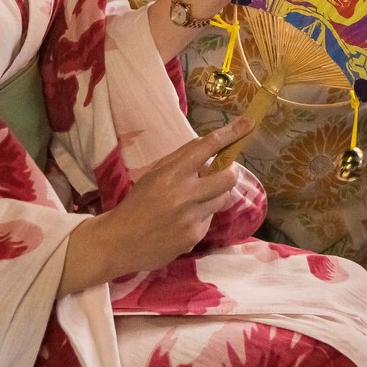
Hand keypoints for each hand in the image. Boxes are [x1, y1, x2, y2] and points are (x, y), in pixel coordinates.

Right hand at [79, 116, 253, 283]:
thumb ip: (181, 158)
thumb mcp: (154, 174)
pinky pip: (209, 220)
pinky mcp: (193, 238)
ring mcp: (190, 219)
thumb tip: (207, 142)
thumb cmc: (137, 203)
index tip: (248, 124)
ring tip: (193, 201)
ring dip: (214, 196)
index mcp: (170, 175)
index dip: (230, 134)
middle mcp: (183, 196)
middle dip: (230, 172)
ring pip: (222, 199)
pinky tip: (181, 222)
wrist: (118, 242)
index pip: (206, 148)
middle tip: (223, 172)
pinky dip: (201, 217)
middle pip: (228, 178)